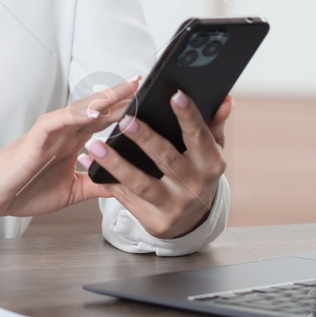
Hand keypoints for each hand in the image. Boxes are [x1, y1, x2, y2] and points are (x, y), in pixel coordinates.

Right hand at [0, 77, 139, 223]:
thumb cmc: (22, 190)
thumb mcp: (70, 192)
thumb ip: (95, 185)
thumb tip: (124, 187)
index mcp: (71, 143)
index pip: (102, 120)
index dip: (124, 109)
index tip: (147, 100)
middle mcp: (62, 133)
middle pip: (96, 108)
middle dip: (120, 96)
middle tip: (143, 81)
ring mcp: (49, 133)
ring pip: (80, 109)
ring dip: (103, 99)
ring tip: (126, 89)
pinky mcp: (34, 139)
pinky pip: (57, 122)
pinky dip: (75, 115)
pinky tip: (94, 113)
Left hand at [80, 92, 233, 239]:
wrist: (191, 220)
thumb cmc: (197, 172)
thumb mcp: (209, 151)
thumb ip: (213, 124)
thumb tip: (225, 101)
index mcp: (211, 165)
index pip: (199, 137)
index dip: (188, 116)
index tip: (174, 94)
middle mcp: (194, 187)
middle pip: (167, 159)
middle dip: (145, 138)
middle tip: (125, 119)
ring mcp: (174, 207)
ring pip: (141, 183)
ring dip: (116, 163)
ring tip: (96, 145)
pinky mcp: (154, 222)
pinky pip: (126, 199)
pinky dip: (107, 182)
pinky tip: (90, 166)